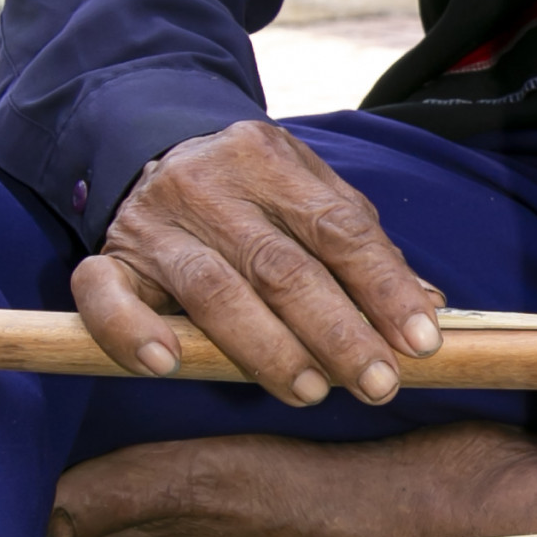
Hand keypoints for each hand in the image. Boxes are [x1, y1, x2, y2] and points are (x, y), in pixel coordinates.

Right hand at [71, 122, 442, 407]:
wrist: (148, 145)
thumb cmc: (248, 191)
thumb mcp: (308, 197)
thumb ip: (362, 248)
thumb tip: (431, 306)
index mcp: (271, 161)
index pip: (338, 228)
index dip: (384, 287)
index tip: (421, 342)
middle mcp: (210, 186)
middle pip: (281, 265)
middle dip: (337, 331)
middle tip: (378, 383)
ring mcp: (154, 222)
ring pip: (211, 289)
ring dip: (265, 347)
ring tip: (309, 391)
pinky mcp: (106, 257)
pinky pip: (105, 296)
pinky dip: (132, 332)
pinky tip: (167, 366)